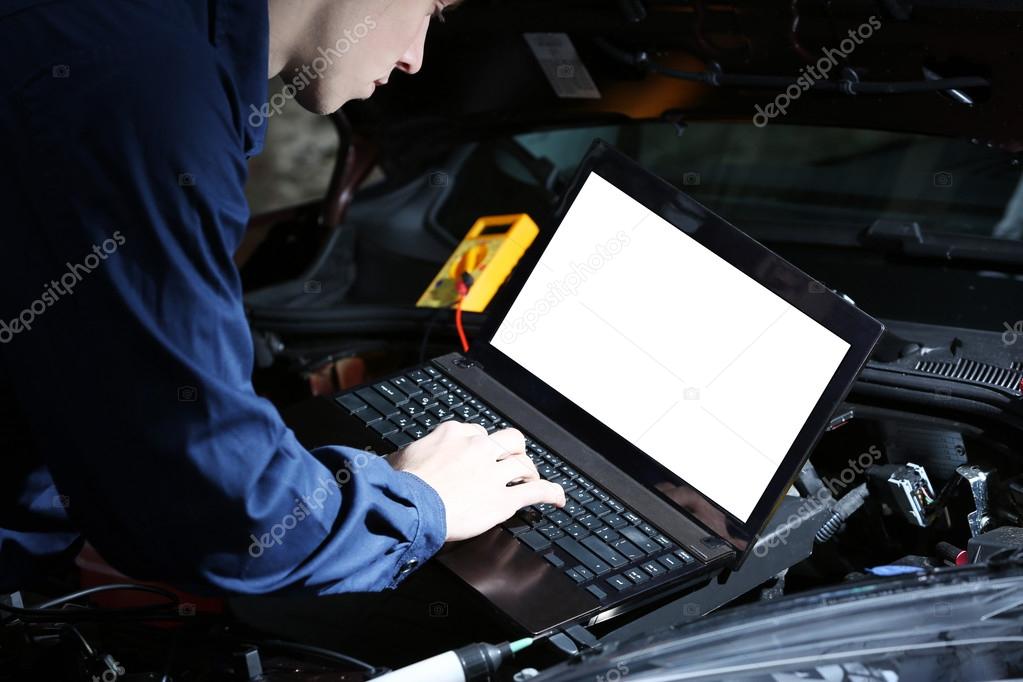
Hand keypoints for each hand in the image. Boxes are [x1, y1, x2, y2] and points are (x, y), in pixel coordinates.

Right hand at [388, 421, 565, 541]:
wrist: (409, 507)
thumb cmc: (400, 485)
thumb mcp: (400, 458)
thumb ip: (412, 455)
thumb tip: (400, 462)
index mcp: (454, 434)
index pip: (477, 432)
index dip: (481, 445)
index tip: (478, 455)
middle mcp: (478, 448)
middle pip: (509, 440)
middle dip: (513, 450)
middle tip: (512, 461)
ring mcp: (493, 473)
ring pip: (523, 463)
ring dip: (530, 471)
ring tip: (531, 479)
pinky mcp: (503, 499)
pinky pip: (536, 491)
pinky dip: (552, 494)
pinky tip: (558, 499)